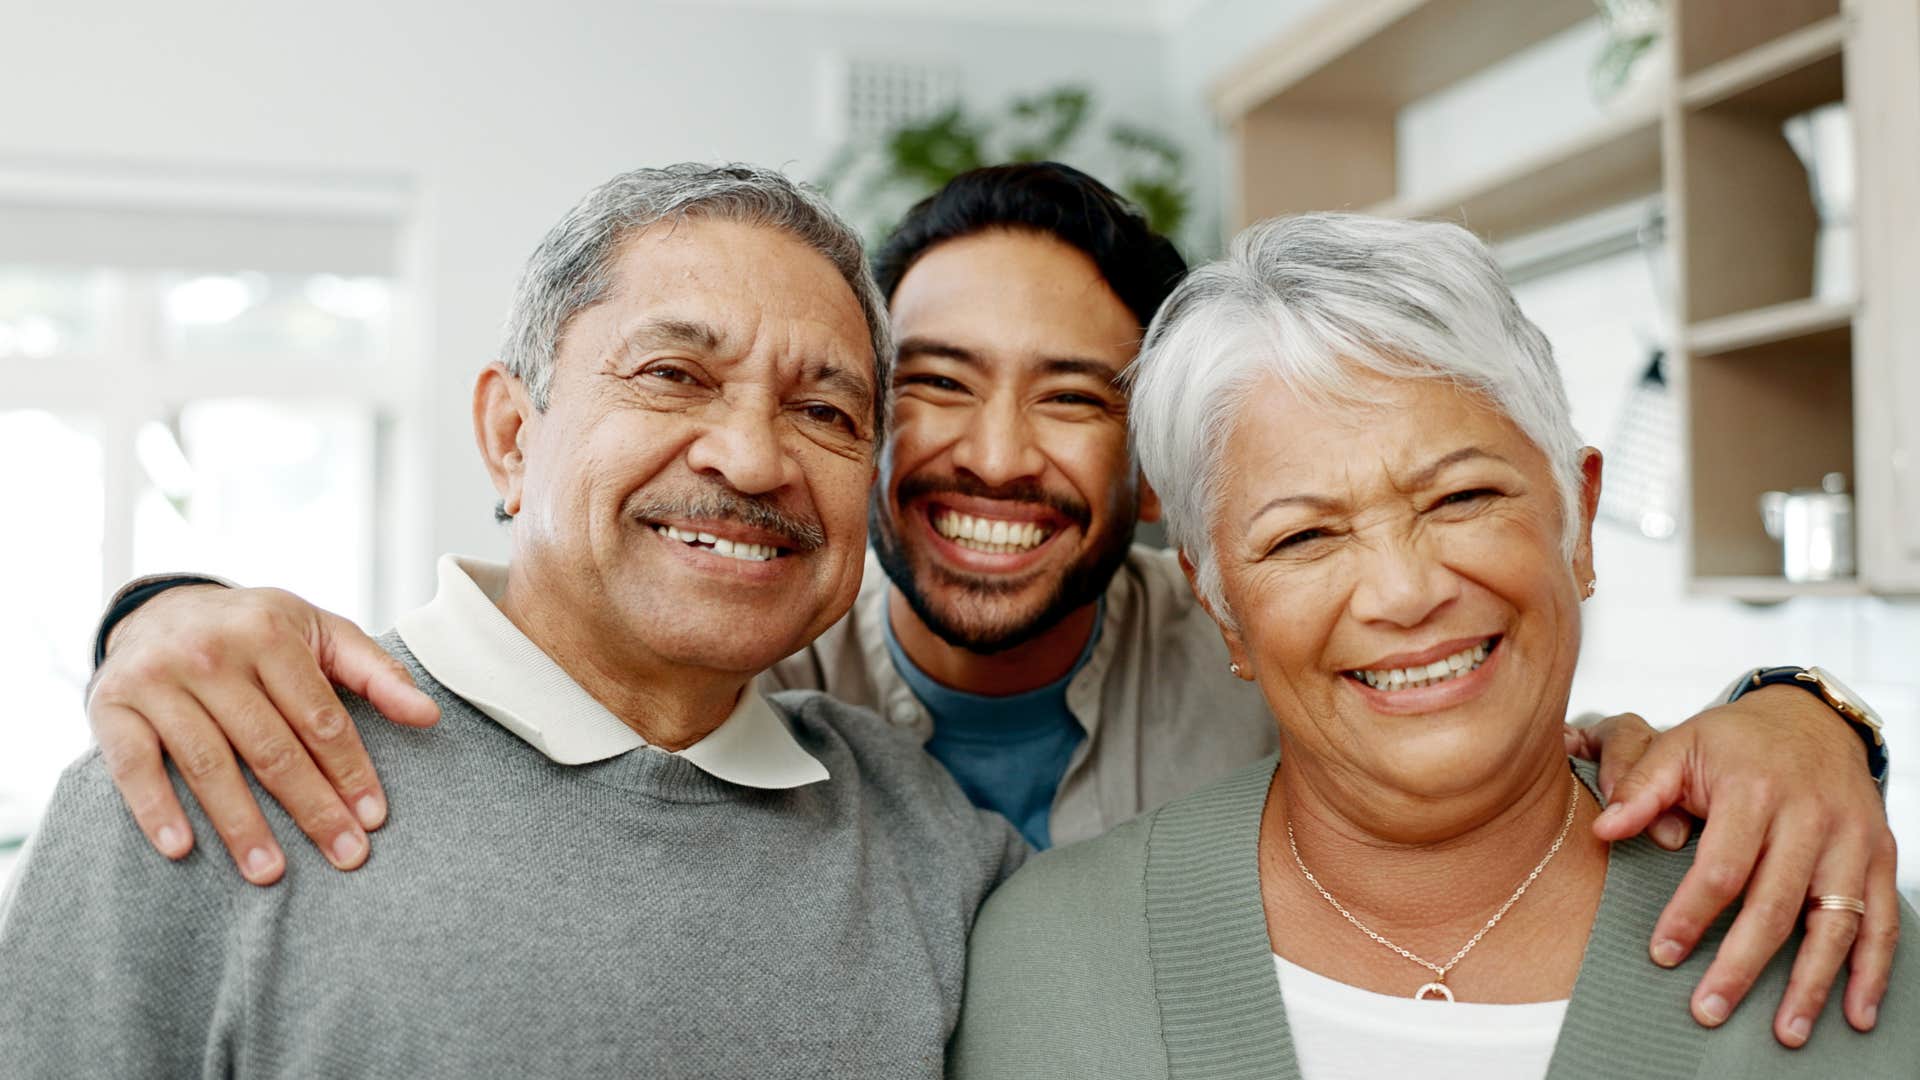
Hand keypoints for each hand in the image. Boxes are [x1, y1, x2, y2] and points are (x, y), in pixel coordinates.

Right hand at [88, 584, 439, 883]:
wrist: (162, 609)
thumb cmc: (258, 631)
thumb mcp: (321, 633)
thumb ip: (377, 673)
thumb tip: (430, 715)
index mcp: (270, 633)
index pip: (320, 717)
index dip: (350, 770)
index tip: (374, 818)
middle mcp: (210, 653)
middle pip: (271, 748)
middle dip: (312, 808)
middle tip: (345, 856)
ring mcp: (157, 679)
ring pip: (209, 764)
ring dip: (241, 825)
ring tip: (271, 874)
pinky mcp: (111, 706)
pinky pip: (134, 766)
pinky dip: (156, 808)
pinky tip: (182, 849)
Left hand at [1588, 687, 1895, 1047]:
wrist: (1811, 719)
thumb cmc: (1735, 741)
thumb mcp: (1680, 745)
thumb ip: (1639, 787)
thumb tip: (1603, 829)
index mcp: (1754, 790)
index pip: (1721, 867)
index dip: (1692, 914)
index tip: (1663, 953)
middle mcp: (1810, 817)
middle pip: (1774, 904)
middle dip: (1742, 964)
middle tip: (1709, 1009)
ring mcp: (1851, 839)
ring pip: (1834, 921)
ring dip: (1811, 983)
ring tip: (1785, 1031)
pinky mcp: (1879, 856)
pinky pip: (1882, 920)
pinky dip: (1872, 970)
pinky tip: (1855, 1013)